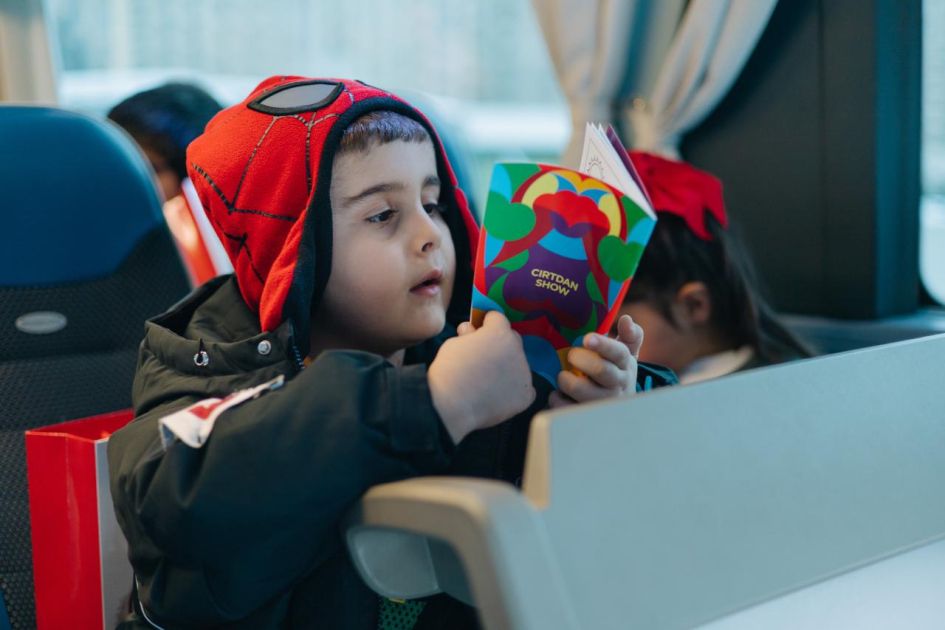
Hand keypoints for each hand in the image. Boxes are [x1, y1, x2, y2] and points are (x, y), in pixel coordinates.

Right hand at [429, 311, 535, 442]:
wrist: (452, 404)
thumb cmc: (449, 371)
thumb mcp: (454, 343)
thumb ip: (468, 335)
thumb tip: (471, 329)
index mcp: (499, 332)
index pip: (497, 318)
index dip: (485, 324)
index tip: (478, 332)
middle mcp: (517, 350)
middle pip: (511, 340)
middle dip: (499, 344)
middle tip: (483, 358)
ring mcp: (524, 373)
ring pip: (518, 364)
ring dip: (507, 367)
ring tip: (487, 381)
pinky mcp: (525, 395)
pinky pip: (523, 387)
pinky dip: (514, 389)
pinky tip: (499, 394)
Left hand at [549, 314, 642, 407]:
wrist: (618, 408)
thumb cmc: (616, 372)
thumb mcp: (626, 355)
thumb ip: (630, 335)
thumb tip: (627, 319)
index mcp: (625, 365)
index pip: (618, 353)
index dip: (604, 345)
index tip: (587, 338)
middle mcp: (618, 385)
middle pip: (602, 371)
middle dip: (582, 361)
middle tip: (571, 355)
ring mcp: (603, 403)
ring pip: (582, 390)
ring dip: (566, 380)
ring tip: (562, 376)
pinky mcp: (587, 417)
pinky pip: (567, 407)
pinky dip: (557, 398)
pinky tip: (558, 394)